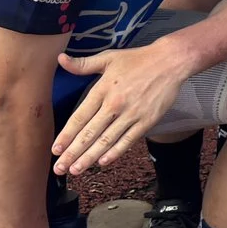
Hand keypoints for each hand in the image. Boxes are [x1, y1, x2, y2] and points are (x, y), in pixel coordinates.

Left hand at [51, 39, 194, 173]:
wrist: (171, 62)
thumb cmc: (138, 59)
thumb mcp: (108, 58)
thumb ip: (83, 64)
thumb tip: (60, 59)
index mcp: (103, 89)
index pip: (80, 117)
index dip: (66, 135)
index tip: (55, 149)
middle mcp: (115, 104)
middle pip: (89, 133)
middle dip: (73, 152)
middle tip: (60, 168)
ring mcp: (132, 114)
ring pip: (106, 140)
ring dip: (90, 157)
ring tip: (76, 170)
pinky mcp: (147, 121)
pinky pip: (128, 140)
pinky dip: (115, 152)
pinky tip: (103, 162)